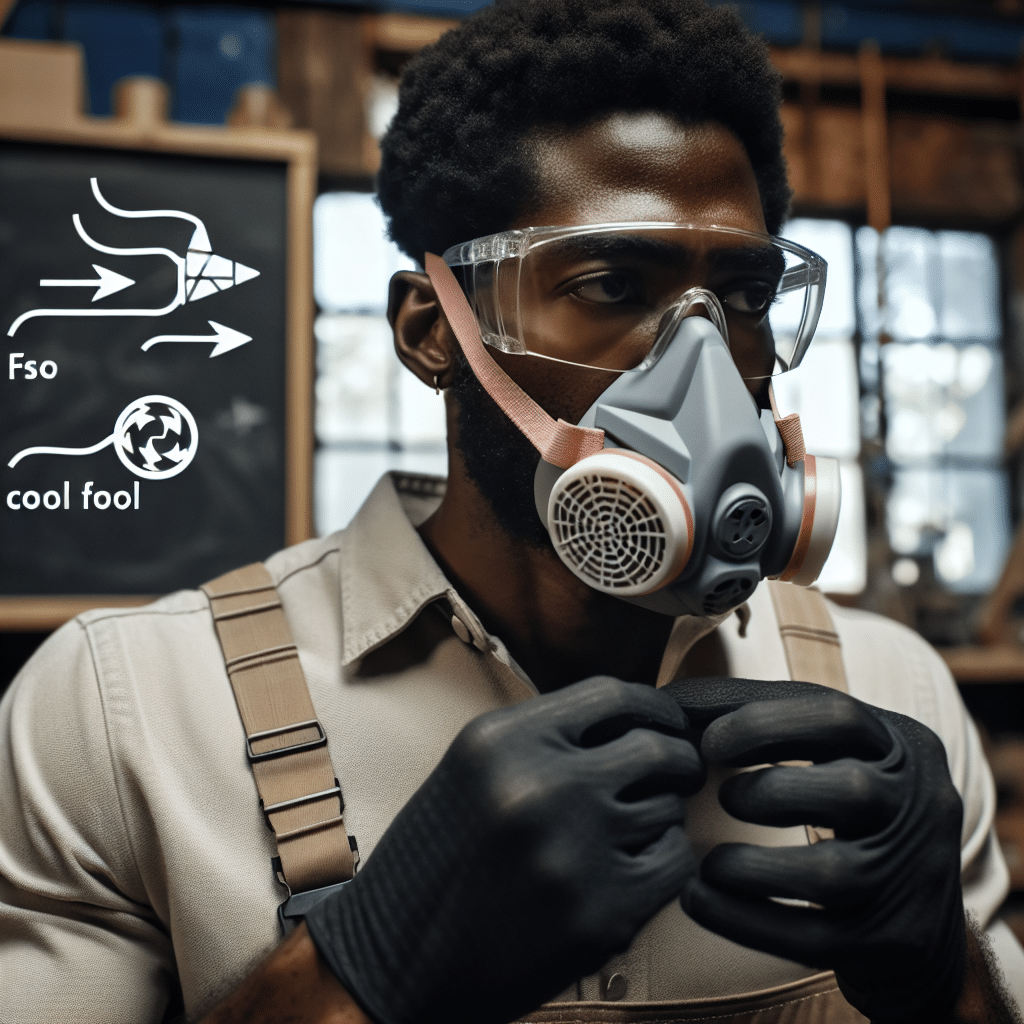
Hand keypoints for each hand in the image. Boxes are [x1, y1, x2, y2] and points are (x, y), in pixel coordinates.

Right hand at [305, 676, 703, 1023]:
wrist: (398, 958)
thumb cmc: (438, 856)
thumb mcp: (473, 767)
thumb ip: (546, 735)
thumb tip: (636, 717)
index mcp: (503, 741)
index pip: (614, 695)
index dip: (656, 707)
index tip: (668, 722)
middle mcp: (540, 786)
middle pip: (656, 748)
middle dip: (677, 759)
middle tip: (675, 774)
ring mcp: (573, 852)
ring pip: (668, 808)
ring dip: (660, 815)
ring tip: (624, 832)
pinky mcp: (600, 915)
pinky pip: (673, 863)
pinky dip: (662, 862)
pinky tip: (628, 869)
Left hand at [663, 677, 965, 1022]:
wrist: (919, 924)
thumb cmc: (852, 810)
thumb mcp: (836, 751)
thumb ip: (768, 721)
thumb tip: (668, 701)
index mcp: (902, 747)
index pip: (836, 714)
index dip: (762, 721)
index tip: (708, 738)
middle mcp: (919, 809)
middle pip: (850, 791)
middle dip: (766, 789)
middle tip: (722, 797)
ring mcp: (907, 880)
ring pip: (830, 873)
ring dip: (750, 865)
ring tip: (711, 862)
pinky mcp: (883, 944)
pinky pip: (806, 936)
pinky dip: (742, 918)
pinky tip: (698, 898)